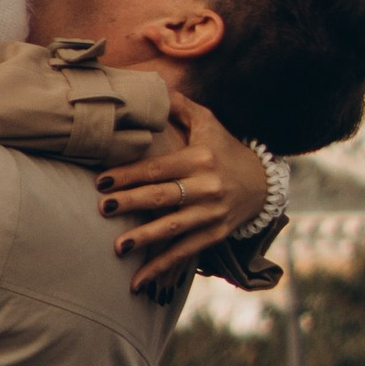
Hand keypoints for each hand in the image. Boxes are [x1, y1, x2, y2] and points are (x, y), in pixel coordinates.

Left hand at [96, 100, 267, 293]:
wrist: (262, 183)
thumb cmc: (224, 149)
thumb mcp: (208, 122)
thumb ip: (180, 106)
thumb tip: (153, 83)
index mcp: (199, 159)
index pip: (159, 168)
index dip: (130, 175)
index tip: (102, 181)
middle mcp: (207, 187)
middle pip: (163, 197)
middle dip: (131, 203)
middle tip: (103, 208)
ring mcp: (211, 214)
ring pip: (174, 228)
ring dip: (145, 238)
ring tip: (118, 247)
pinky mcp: (214, 235)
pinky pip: (185, 253)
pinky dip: (162, 268)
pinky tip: (138, 282)